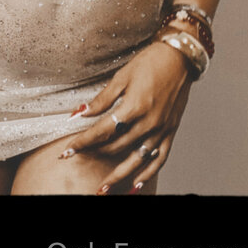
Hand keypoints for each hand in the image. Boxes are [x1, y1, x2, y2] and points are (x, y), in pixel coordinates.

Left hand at [60, 41, 193, 193]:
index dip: (83, 142)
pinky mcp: (171, 131)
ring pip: (137, 159)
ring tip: (104, 189)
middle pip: (117, 146)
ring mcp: (161, 129)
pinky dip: (148, 173)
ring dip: (119, 175)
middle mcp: (149, 122)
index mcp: (134, 106)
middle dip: (96, 154)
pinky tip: (137, 184)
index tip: (67, 152)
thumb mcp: (122, 76)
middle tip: (80, 159)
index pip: (102, 131)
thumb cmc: (150, 62)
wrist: (179, 57)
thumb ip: (102, 99)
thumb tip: (80, 113)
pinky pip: (160, 158)